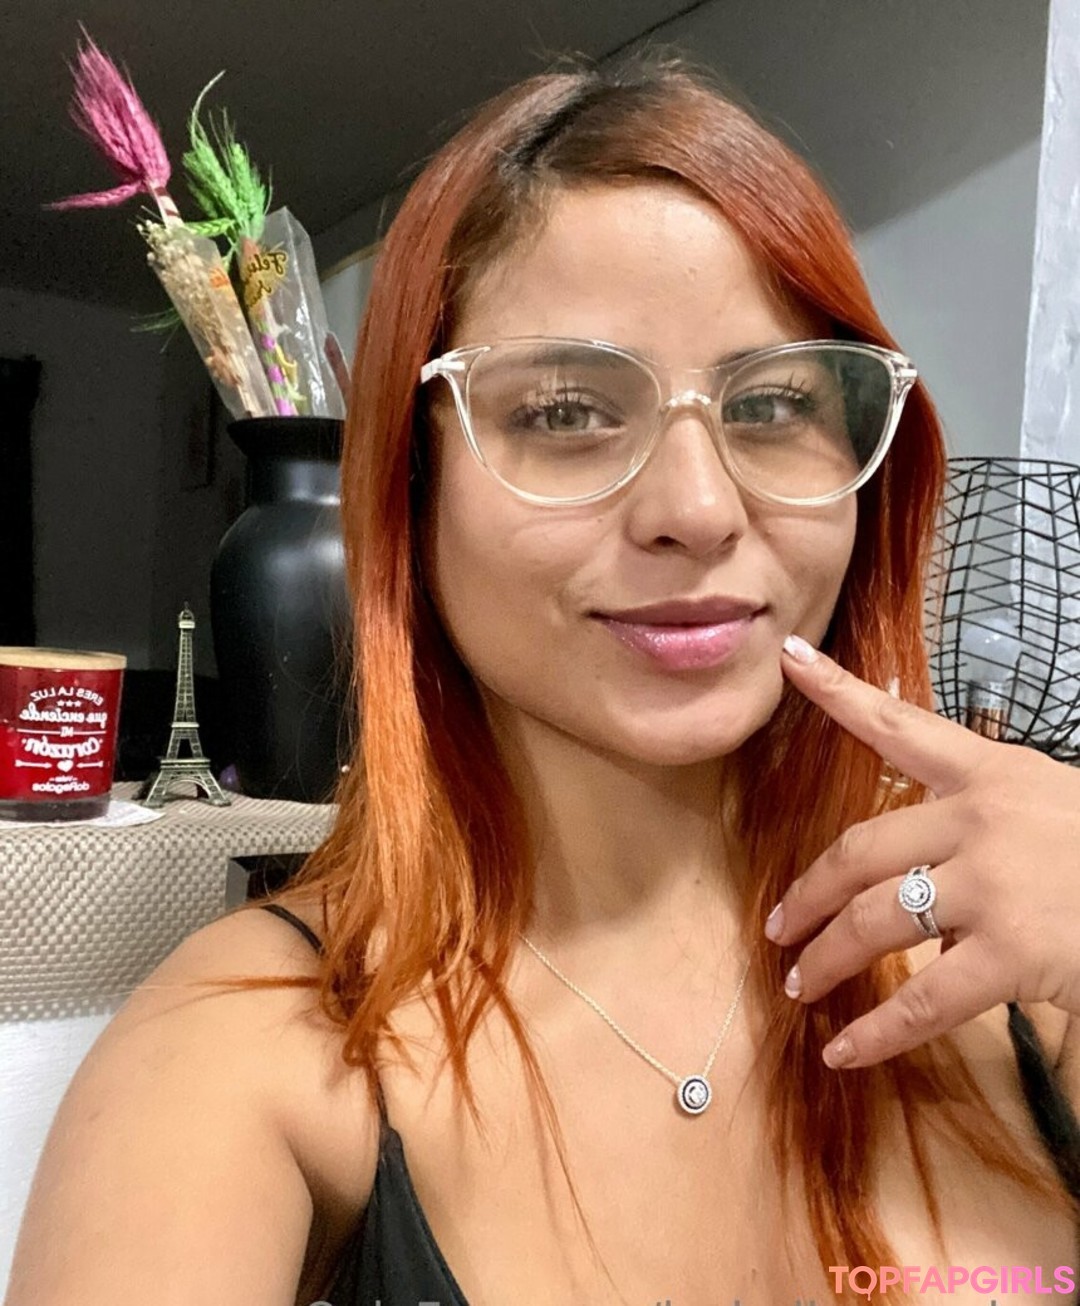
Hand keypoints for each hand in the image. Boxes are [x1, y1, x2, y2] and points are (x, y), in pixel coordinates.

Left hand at [765, 633, 1079, 1069]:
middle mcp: (982, 818)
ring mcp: (995, 884)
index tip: (791, 660)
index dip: (839, 690)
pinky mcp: (1014, 951)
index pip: (899, 723)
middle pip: (861, 850)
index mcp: (991, 772)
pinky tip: (843, 1050)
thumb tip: (911, 840)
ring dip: (827, 957)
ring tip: (801, 984)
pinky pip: (922, 1000)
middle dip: (809, 893)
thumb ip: (977, 809)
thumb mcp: (1048, 802)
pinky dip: (874, 1032)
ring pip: (875, 921)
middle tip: (779, 925)